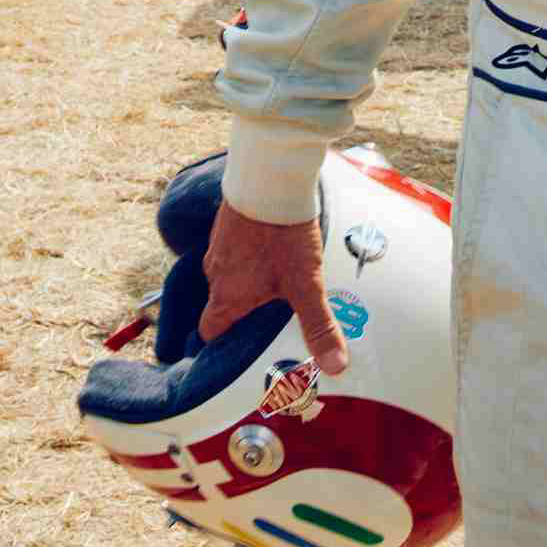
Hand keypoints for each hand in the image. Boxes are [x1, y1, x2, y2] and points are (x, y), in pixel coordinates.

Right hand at [199, 197, 348, 374]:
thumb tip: (335, 367)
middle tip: (261, 317)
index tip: (233, 351)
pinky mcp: (227, 221)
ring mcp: (218, 245)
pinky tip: (268, 249)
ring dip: (243, 280)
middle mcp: (215, 273)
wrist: (268, 179)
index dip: (220, 344)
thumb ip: (318, 325)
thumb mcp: (306, 284)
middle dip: (239, 312)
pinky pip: (232, 247)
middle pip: (220, 303)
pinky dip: (246, 253)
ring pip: (226, 273)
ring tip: (270, 282)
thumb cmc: (283, 235)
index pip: (210, 332)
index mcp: (227, 297)